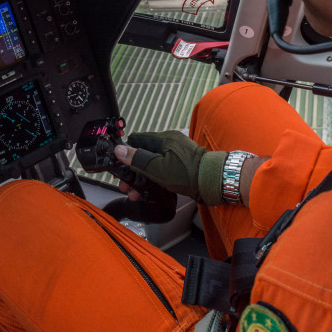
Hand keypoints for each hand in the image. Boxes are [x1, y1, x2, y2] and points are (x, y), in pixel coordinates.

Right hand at [113, 131, 227, 205]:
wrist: (212, 183)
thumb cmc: (188, 174)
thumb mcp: (157, 167)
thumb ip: (137, 159)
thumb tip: (119, 150)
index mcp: (163, 139)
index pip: (137, 140)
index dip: (126, 152)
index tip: (119, 166)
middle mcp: (169, 144)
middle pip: (143, 154)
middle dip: (132, 170)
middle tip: (126, 184)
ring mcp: (176, 155)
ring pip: (152, 164)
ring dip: (142, 177)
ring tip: (135, 192)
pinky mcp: (181, 165)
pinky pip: (161, 169)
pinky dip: (153, 178)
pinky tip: (148, 190)